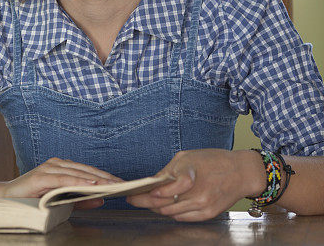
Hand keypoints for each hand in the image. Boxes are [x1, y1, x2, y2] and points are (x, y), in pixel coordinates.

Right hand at [0, 157, 122, 209]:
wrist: (6, 200)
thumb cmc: (32, 200)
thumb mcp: (61, 201)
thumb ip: (80, 200)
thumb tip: (101, 199)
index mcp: (61, 167)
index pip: (89, 171)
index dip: (107, 177)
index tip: (124, 184)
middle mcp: (56, 164)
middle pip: (87, 170)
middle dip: (107, 178)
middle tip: (125, 184)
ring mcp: (48, 168)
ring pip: (78, 173)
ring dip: (97, 179)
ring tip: (113, 185)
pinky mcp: (41, 176)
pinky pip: (64, 179)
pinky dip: (79, 181)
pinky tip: (91, 184)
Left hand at [126, 149, 264, 220]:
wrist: (242, 172)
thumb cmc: (213, 160)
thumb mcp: (187, 157)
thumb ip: (169, 170)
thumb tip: (152, 182)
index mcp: (191, 176)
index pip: (165, 190)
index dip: (149, 193)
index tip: (135, 193)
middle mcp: (197, 195)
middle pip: (164, 205)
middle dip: (146, 203)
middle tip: (133, 199)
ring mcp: (203, 207)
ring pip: (171, 213)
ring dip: (157, 208)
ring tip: (146, 202)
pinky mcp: (208, 215)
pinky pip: (182, 218)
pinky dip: (172, 213)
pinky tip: (166, 206)